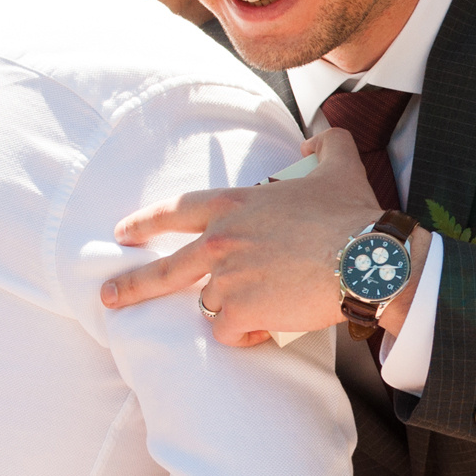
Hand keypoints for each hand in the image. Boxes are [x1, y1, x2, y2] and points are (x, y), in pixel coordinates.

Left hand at [105, 130, 420, 347]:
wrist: (366, 258)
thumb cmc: (353, 214)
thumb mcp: (340, 165)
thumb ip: (325, 143)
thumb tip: (315, 139)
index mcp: (233, 205)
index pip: (176, 212)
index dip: (146, 222)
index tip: (122, 232)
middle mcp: (221, 241)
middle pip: (163, 269)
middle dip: (131, 285)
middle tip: (108, 297)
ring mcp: (226, 279)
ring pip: (208, 305)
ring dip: (230, 310)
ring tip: (265, 306)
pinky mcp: (239, 312)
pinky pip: (229, 332)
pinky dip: (245, 335)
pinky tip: (267, 328)